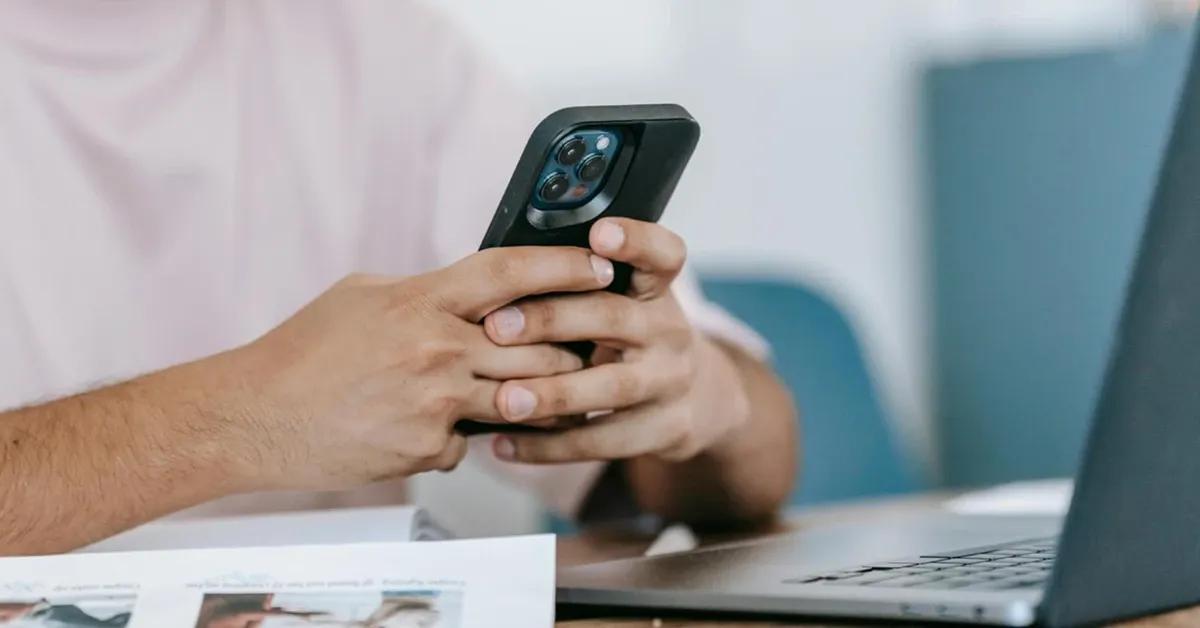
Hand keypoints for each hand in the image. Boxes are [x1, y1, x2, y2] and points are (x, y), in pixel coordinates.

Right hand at [217, 247, 614, 490]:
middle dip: (571, 347)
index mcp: (421, 300)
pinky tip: (432, 429)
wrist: (255, 417)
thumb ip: (425, 293)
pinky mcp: (428, 449)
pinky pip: (471, 442)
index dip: (564, 267)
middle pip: (537, 346)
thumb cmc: (304, 353)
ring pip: (521, 399)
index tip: (600, 267)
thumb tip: (472, 293)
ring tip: (547, 394)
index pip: (512, 273)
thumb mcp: (364, 296)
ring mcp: (436, 403)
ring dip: (538, 398)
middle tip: (590, 344)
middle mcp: (436, 349)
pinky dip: (463, 436)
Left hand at [483, 218, 750, 463]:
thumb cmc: (632, 338)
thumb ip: (580, 287)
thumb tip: (501, 276)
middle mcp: (668, 329)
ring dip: (554, 394)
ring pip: (612, 387)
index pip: (661, 253)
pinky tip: (504, 443)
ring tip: (504, 400)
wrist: (697, 398)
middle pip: (615, 317)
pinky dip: (550, 446)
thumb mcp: (626, 302)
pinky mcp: (666, 429)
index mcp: (655, 289)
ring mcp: (670, 381)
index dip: (636, 240)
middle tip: (497, 327)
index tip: (601, 232)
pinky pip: (604, 441)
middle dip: (553, 320)